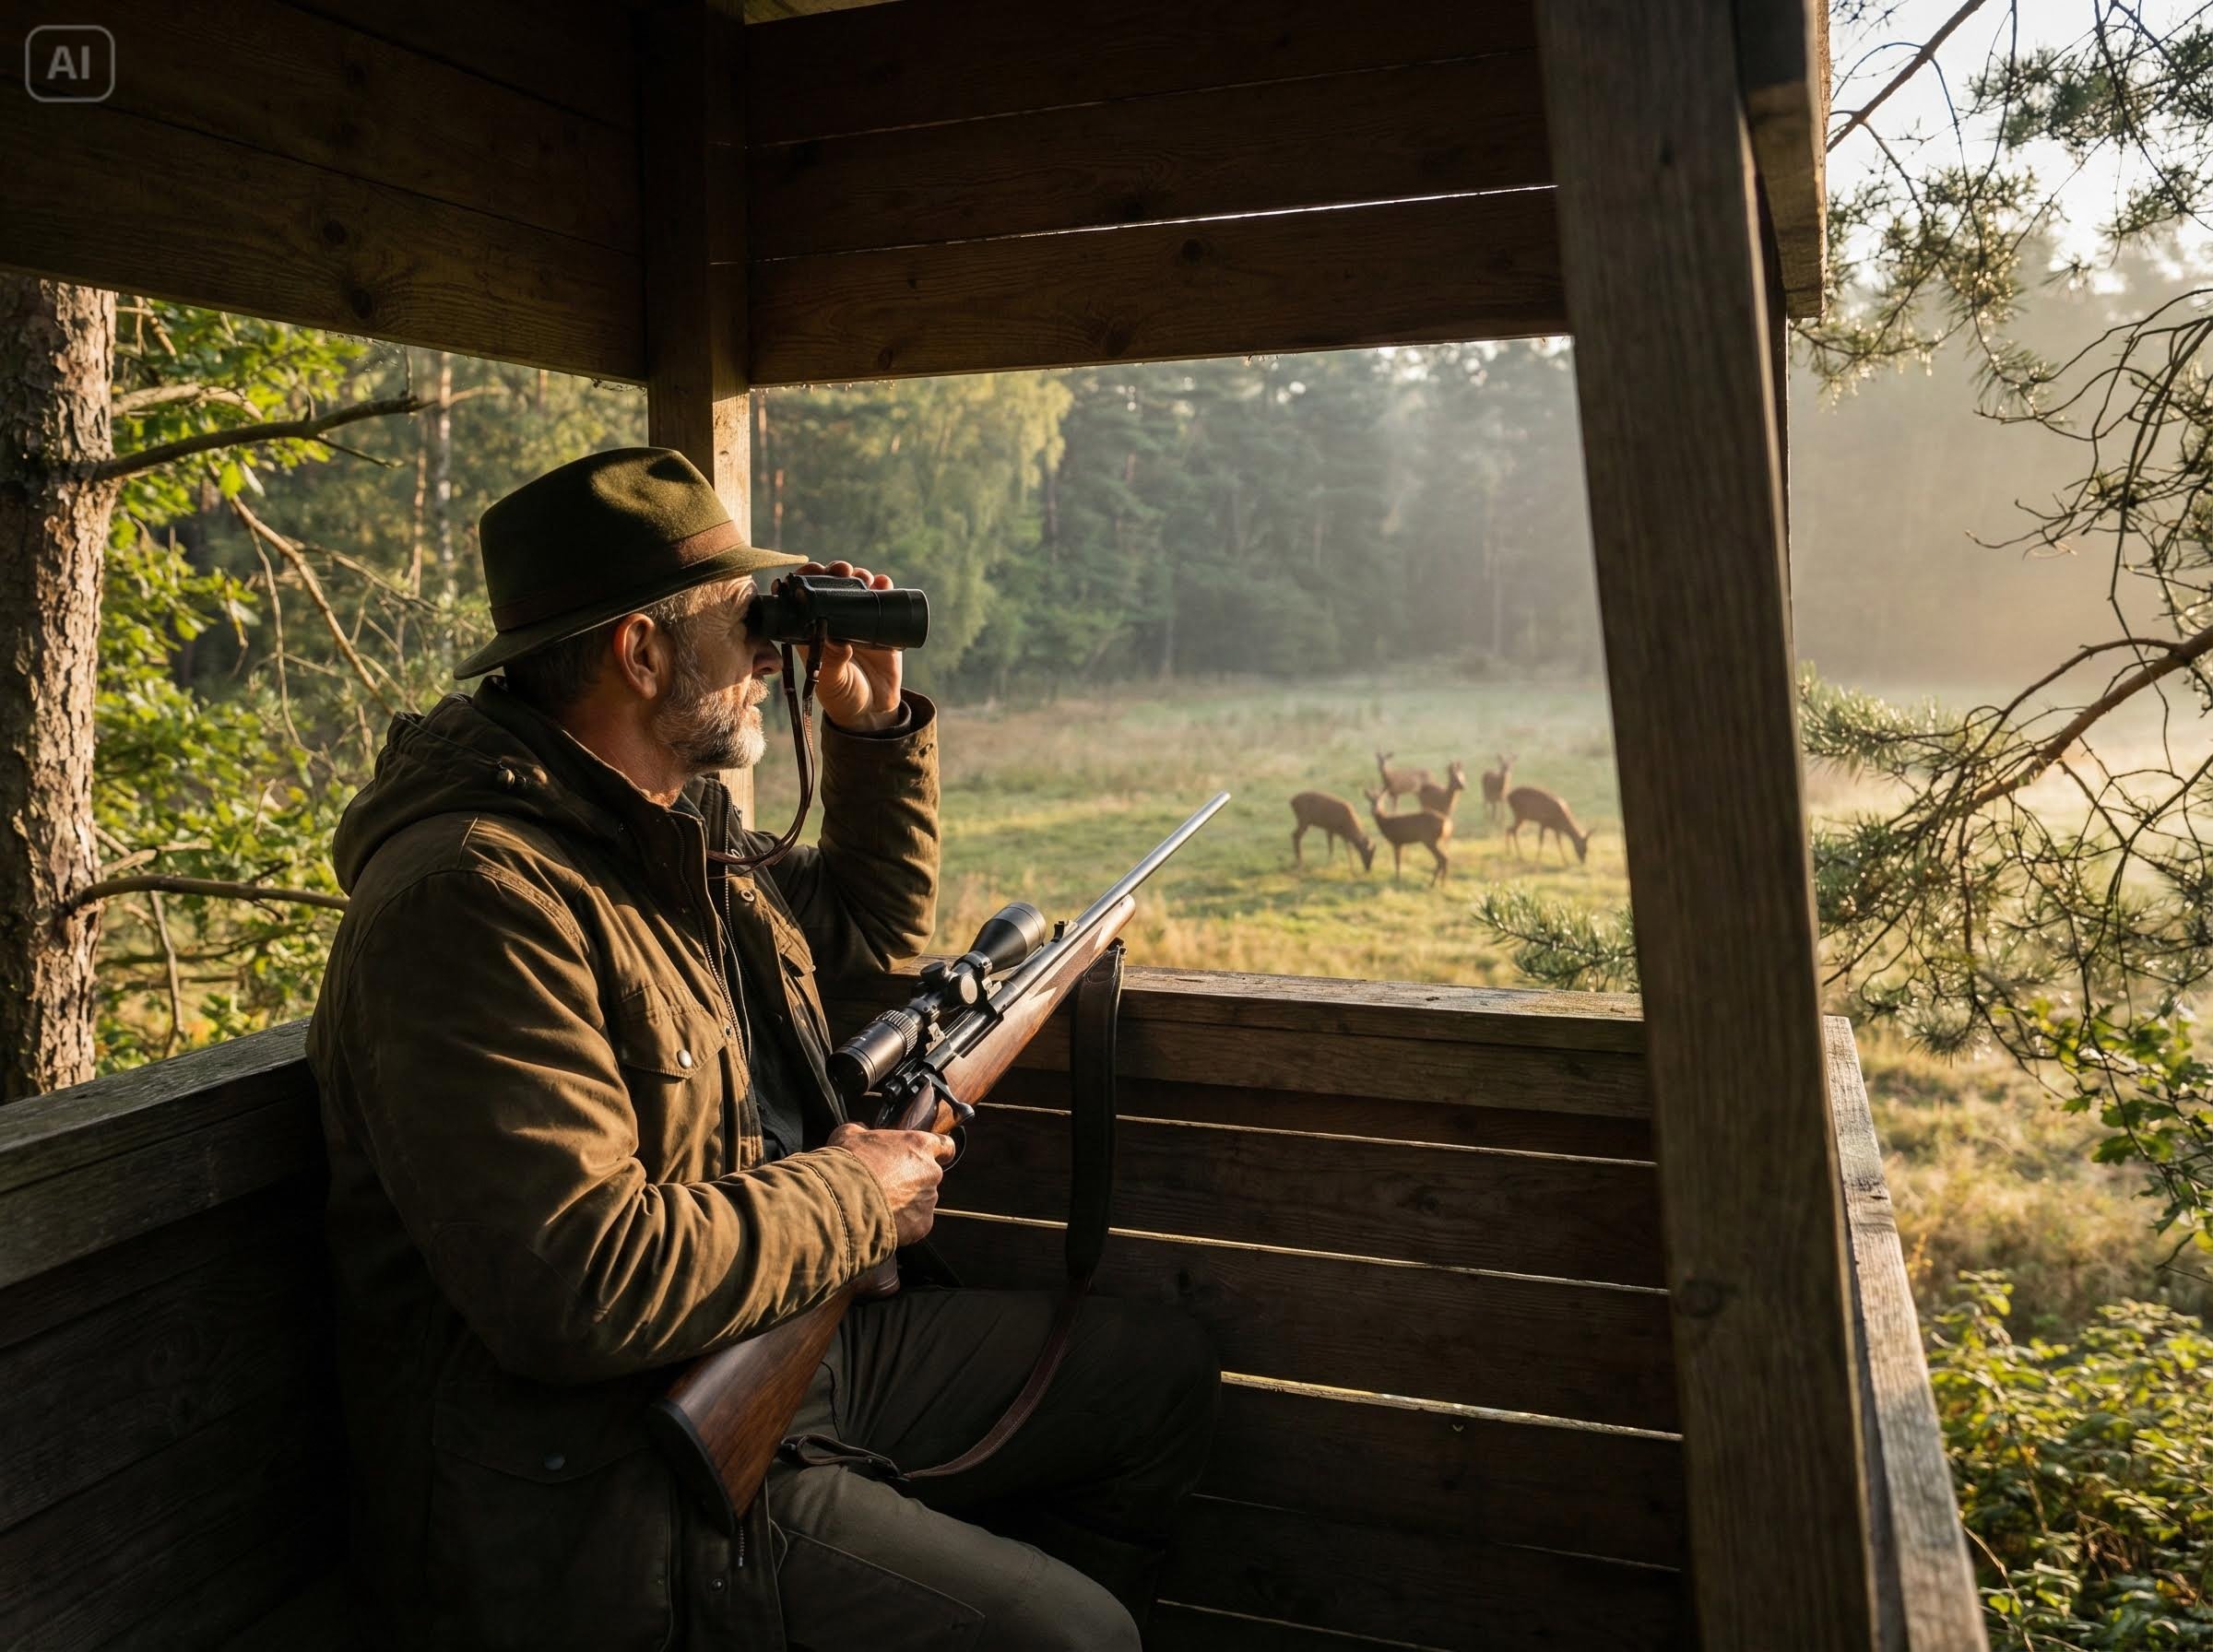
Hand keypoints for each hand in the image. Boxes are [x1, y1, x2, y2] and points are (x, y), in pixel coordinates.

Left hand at [794, 560, 903, 730]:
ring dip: (859, 575)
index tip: (812, 570)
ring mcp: (858, 621)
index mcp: (812, 630)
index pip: (805, 598)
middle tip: (842, 569)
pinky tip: (883, 583)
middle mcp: (834, 621)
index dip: (806, 580)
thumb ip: (832, 662)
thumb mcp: (832, 681)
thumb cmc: (843, 697)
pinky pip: (882, 600)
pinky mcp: (881, 626)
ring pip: (857, 588)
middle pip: (832, 586)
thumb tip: (837, 639)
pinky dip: (883, 587)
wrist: (873, 710)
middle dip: (835, 572)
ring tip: (864, 576)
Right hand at [826, 1121, 954, 1247]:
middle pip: (929, 1177)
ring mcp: (928, 1200)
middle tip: (887, 1185)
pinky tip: (882, 1220)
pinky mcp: (922, 1225)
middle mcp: (931, 1172)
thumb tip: (861, 1130)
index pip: (946, 1147)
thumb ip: (863, 1130)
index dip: (937, 1153)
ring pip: (922, 1201)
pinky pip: (916, 1224)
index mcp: (919, 1145)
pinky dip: (903, 1224)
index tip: (927, 1157)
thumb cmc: (848, 1165)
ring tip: (879, 1205)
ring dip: (906, 1203)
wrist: (841, 1202)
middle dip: (912, 1181)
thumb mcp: (849, 1135)